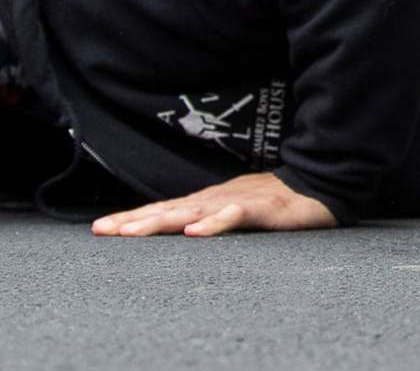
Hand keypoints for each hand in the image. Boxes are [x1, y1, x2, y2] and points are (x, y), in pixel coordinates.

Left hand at [91, 172, 336, 237]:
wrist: (318, 187)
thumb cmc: (274, 202)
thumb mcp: (234, 212)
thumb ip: (208, 220)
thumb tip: (177, 231)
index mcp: (207, 202)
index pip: (163, 210)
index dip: (133, 218)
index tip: (101, 229)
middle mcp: (215, 199)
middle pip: (168, 210)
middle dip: (134, 220)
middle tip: (102, 230)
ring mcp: (236, 201)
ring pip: (192, 212)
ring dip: (160, 222)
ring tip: (132, 233)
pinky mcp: (261, 208)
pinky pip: (234, 216)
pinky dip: (214, 224)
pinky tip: (195, 233)